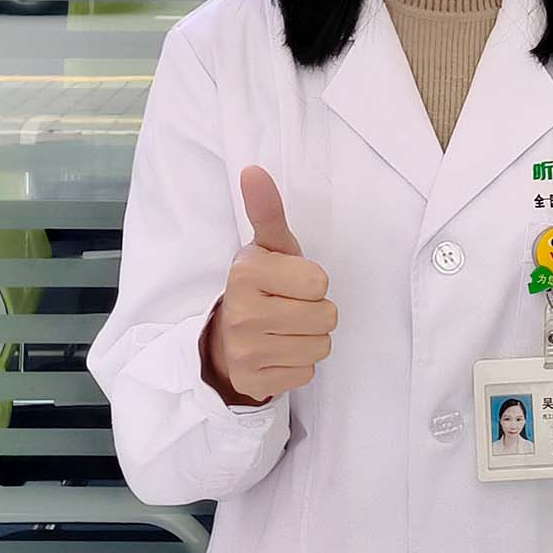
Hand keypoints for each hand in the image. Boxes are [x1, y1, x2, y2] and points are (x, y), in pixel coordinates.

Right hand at [201, 166, 337, 405]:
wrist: (227, 336)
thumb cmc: (262, 285)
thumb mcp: (268, 246)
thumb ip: (267, 210)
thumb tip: (254, 170)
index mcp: (247, 272)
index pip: (320, 282)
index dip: (312, 282)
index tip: (288, 282)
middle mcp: (241, 313)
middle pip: (326, 316)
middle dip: (315, 311)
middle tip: (289, 307)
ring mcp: (245, 351)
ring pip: (320, 347)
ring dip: (310, 338)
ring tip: (285, 328)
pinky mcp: (254, 382)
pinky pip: (306, 373)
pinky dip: (298, 363)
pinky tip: (278, 351)